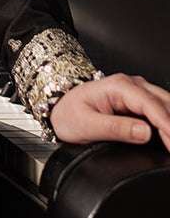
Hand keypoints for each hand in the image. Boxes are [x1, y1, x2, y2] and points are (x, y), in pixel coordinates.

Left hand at [50, 73, 169, 151]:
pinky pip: (160, 110)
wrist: (59, 108)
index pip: (150, 104)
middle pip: (163, 103)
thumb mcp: (87, 125)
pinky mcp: (139, 102)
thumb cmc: (69, 113)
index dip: (166, 124)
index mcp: (117, 86)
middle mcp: (130, 85)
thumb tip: (145, 133)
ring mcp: (136, 92)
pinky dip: (168, 122)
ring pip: (165, 105)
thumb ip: (116, 129)